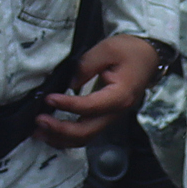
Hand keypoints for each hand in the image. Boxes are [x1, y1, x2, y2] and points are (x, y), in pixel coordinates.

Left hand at [37, 34, 162, 144]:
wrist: (148, 56)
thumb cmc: (129, 51)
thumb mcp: (107, 49)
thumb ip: (87, 65)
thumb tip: (70, 84)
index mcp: (119, 96)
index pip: (90, 107)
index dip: (67, 105)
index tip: (49, 98)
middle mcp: (116, 112)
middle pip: (87, 132)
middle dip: (60, 130)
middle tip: (39, 120)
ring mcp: (110, 117)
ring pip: (85, 137)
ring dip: (61, 138)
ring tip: (38, 132)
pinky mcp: (104, 116)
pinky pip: (86, 132)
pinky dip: (67, 136)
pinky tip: (50, 132)